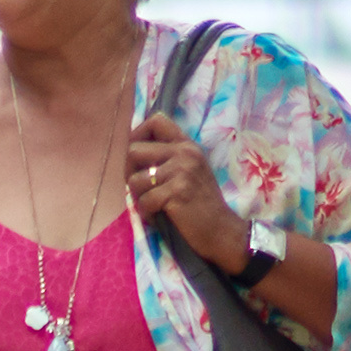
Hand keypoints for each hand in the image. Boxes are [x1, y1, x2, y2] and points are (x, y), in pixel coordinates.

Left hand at [127, 117, 251, 270]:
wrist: (221, 230)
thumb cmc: (201, 205)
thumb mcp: (190, 172)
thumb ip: (168, 158)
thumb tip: (132, 152)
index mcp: (187, 145)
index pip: (156, 121)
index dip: (137, 135)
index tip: (137, 158)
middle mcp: (185, 153)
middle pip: (134, 150)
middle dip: (128, 172)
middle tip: (139, 189)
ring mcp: (181, 171)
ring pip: (134, 179)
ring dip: (137, 197)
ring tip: (151, 206)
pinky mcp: (177, 192)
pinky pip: (144, 201)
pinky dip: (146, 214)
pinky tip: (158, 217)